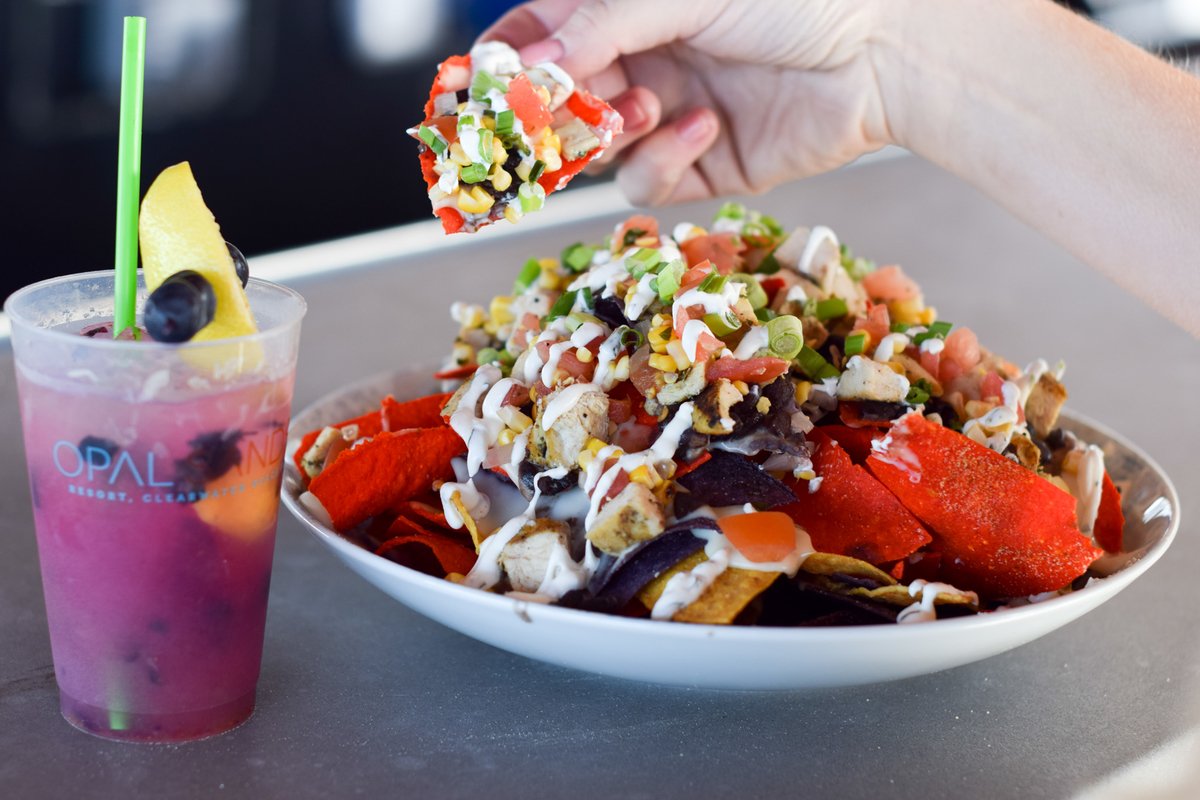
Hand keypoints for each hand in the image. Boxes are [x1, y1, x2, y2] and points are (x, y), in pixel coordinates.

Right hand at [482, 0, 893, 205]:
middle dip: (548, 115)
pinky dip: (663, 159)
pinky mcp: (702, 168)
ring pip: (595, 151)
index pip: (540, 35)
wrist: (885, 48)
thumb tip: (526, 62)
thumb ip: (596, 26)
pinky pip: (648, 182)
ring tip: (644, 104)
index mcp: (628, 9)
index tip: (478, 85)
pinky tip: (703, 126)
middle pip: (556, 104)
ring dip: (608, 133)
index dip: (504, 61)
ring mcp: (668, 116)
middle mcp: (641, 62)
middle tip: (540, 122)